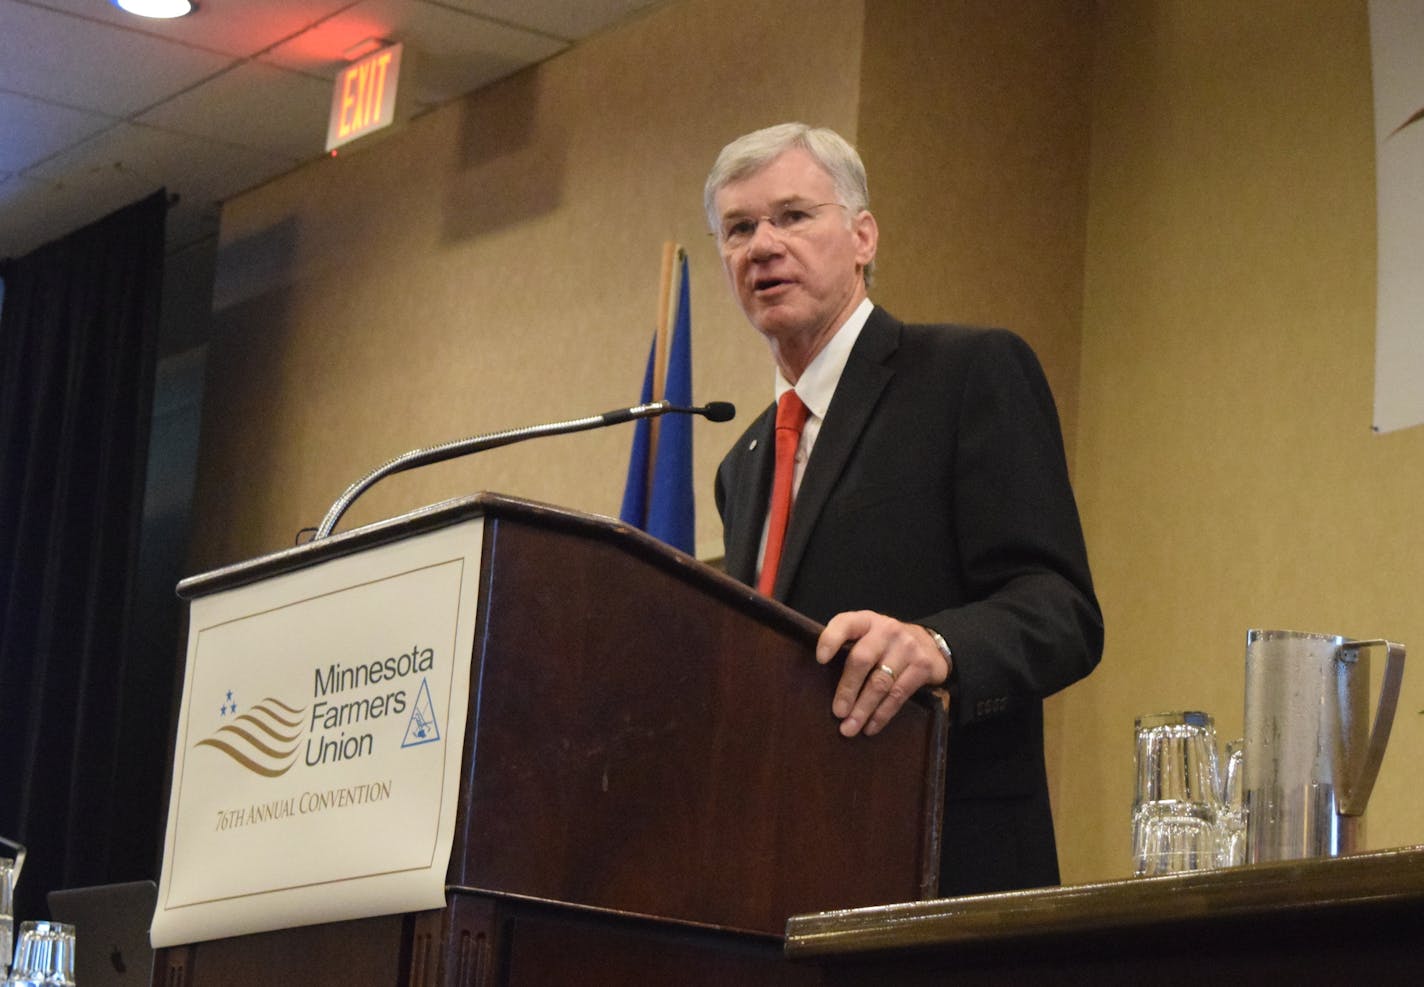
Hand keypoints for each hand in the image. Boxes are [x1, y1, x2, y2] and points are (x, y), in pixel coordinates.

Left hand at [816, 610, 949, 736]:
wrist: (931, 643)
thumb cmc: (886, 644)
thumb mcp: (868, 635)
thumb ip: (849, 647)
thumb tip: (817, 681)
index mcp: (866, 621)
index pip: (845, 624)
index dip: (831, 639)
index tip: (820, 660)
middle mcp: (887, 630)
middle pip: (862, 660)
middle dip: (848, 689)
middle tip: (837, 712)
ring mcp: (907, 647)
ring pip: (880, 682)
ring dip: (863, 709)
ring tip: (850, 728)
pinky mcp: (923, 666)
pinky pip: (898, 695)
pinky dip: (882, 714)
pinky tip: (870, 727)